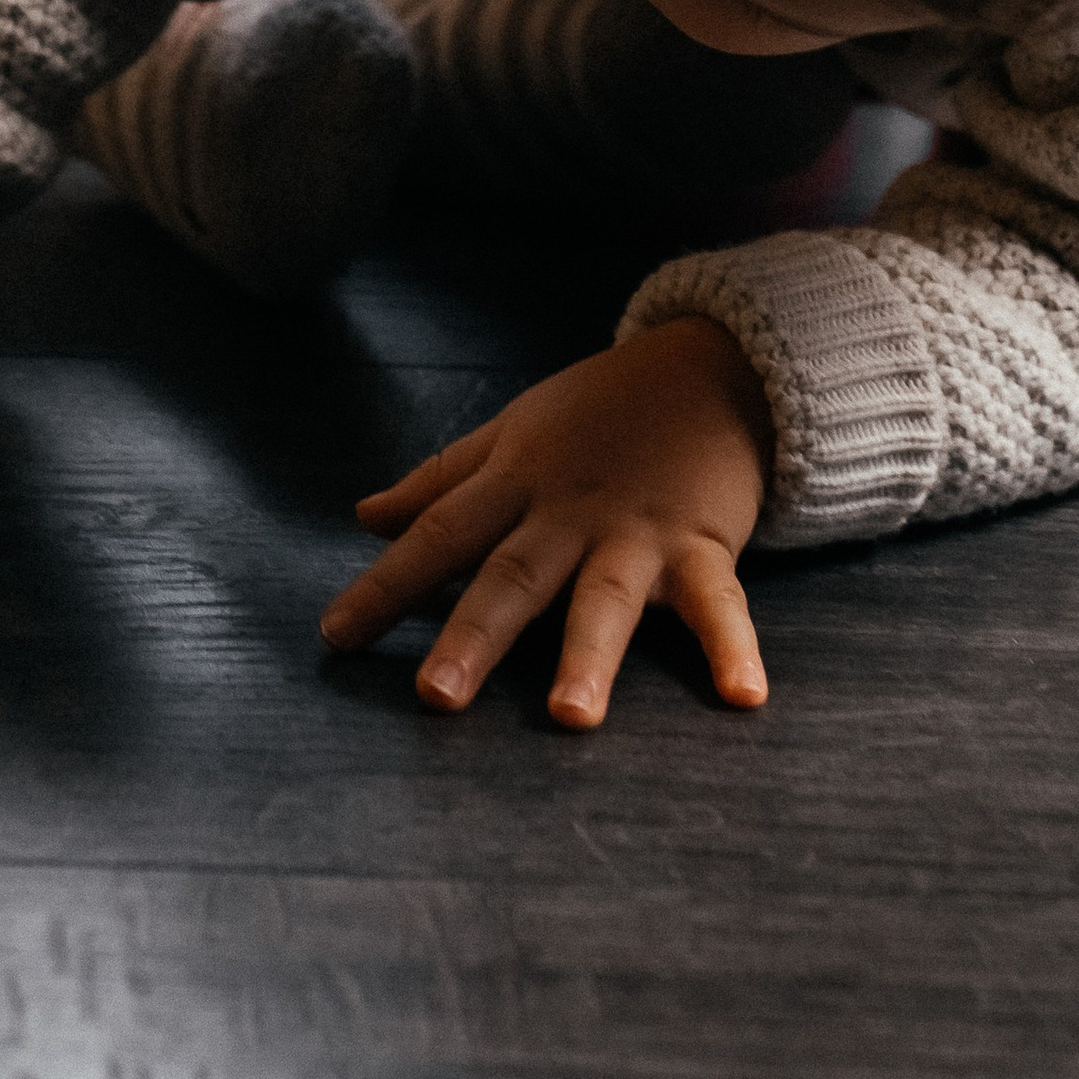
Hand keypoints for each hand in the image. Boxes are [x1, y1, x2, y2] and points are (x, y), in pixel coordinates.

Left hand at [320, 316, 774, 728]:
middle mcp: (569, 510)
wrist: (711, 363)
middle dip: (473, 636)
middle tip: (435, 696)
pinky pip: (720, 602)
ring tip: (569, 715)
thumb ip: (440, 481)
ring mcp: (637, 530)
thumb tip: (365, 519)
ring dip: (587, 655)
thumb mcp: (513, 432)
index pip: (439, 535)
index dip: (386, 584)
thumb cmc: (602, 409)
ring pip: (606, 598)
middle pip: (513, 576)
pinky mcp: (703, 543)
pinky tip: (742, 696)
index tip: (335, 637)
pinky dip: (733, 647)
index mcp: (517, 481)